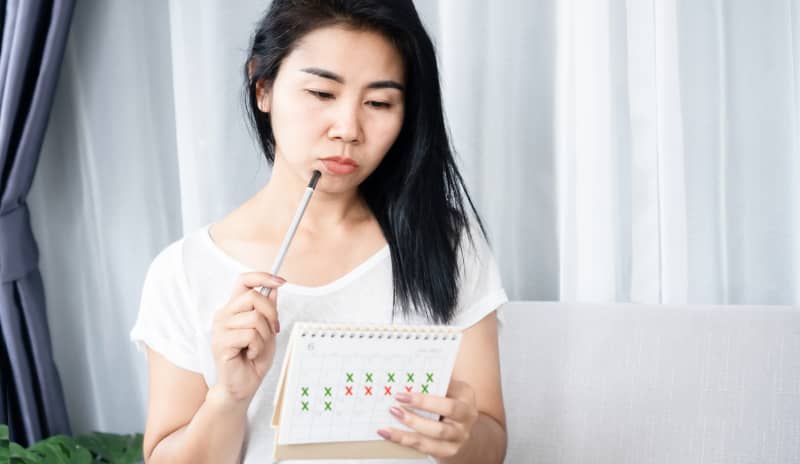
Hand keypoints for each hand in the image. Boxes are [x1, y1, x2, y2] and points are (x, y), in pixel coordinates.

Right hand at [210, 272, 283, 405]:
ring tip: (257, 348)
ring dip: (265, 336)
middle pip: (253, 296)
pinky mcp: (221, 342)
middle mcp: (224, 315)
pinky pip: (250, 335)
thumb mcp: (267, 332)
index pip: (244, 281)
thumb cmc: (252, 360)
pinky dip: (258, 347)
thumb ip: (269, 311)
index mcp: (234, 309)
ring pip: (255, 318)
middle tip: (272, 331)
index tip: (281, 282)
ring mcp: (220, 328)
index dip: (263, 277)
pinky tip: (250, 355)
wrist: (242, 386)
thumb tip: (274, 289)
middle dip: (271, 313)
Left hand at [377, 380, 478, 459]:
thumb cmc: (449, 396)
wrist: (461, 421)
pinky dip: (406, 442)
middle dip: (414, 419)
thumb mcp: (448, 385)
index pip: (447, 403)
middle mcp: (466, 420)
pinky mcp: (448, 451)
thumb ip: (434, 382)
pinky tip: (390, 435)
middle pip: (439, 427)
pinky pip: (425, 449)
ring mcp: (459, 438)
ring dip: (406, 435)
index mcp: (466, 399)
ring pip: (431, 440)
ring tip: (386, 428)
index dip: (424, 402)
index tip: (402, 396)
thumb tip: (408, 378)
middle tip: (393, 409)